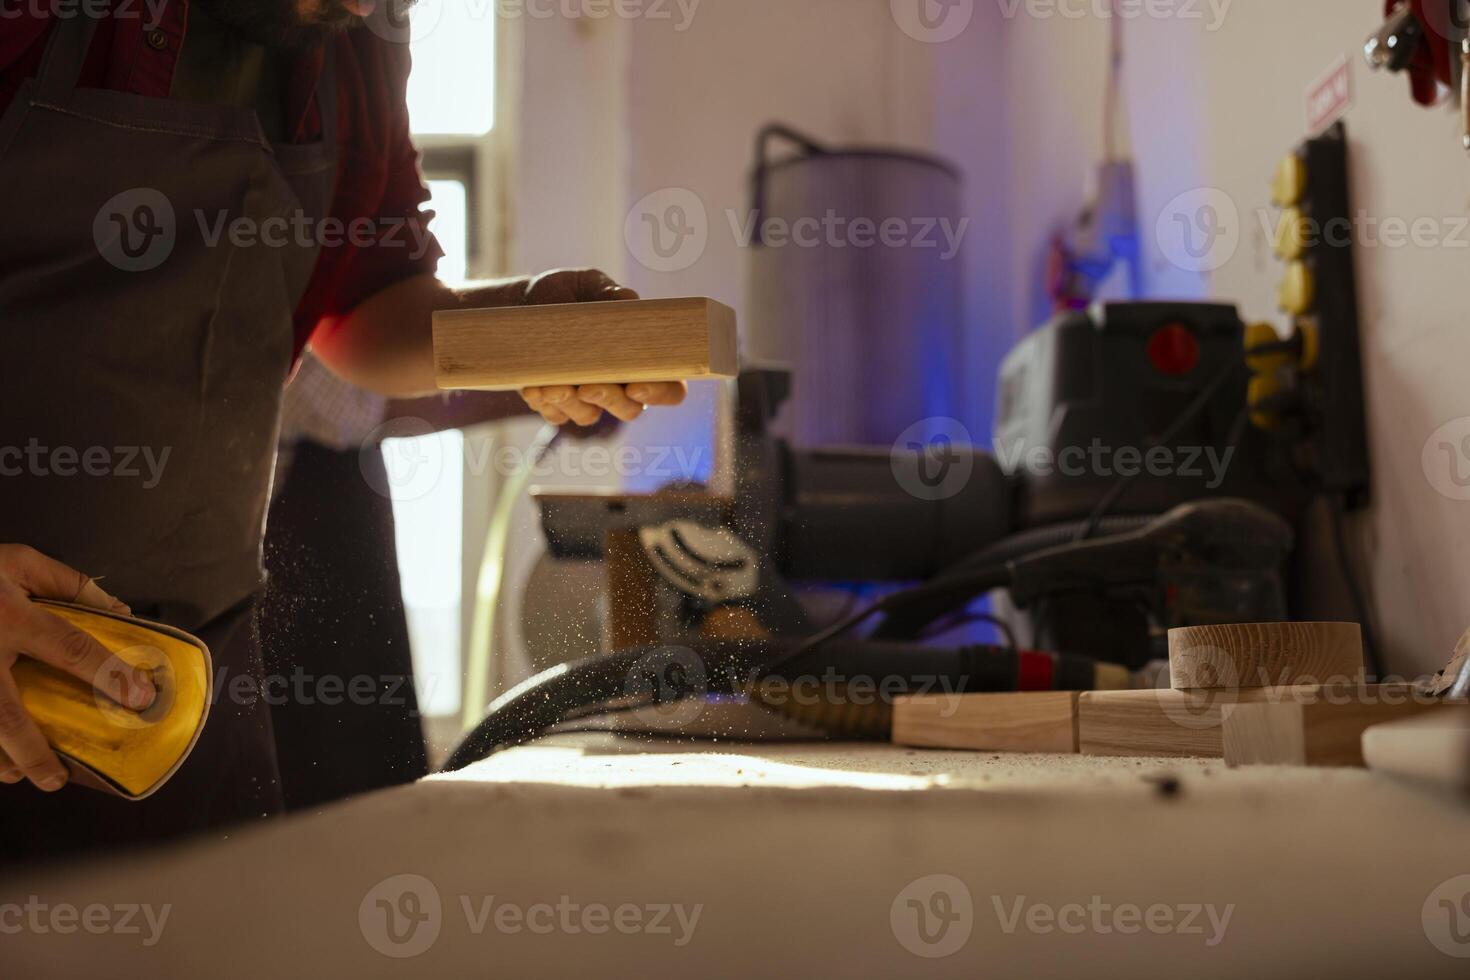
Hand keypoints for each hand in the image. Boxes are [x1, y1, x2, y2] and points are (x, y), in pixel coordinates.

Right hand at [0, 546, 155, 791]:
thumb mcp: (19, 562)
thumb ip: (70, 585)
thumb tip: (120, 611)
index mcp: (8, 615)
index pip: (71, 650)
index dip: (110, 676)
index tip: (140, 699)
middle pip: (7, 716)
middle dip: (33, 753)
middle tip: (57, 780)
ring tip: (20, 776)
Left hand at [516, 268, 688, 425]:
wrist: (525, 301)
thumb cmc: (569, 292)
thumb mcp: (590, 284)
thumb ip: (610, 293)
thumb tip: (629, 300)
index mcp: (643, 357)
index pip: (670, 387)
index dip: (660, 393)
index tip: (636, 386)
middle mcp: (621, 383)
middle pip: (631, 410)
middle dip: (610, 402)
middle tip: (587, 388)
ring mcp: (589, 397)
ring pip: (589, 416)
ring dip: (571, 404)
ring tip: (550, 386)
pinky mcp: (557, 404)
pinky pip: (556, 415)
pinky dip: (544, 404)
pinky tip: (533, 387)